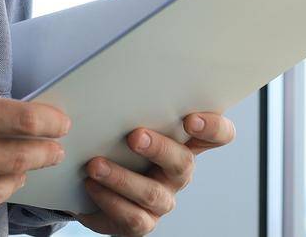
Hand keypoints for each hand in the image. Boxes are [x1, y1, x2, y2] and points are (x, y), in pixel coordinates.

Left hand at [73, 111, 235, 235]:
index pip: (218, 135)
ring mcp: (163, 199)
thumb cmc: (112, 142)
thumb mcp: (122, 119)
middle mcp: (178, 172)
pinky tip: (92, 185)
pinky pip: (133, 216)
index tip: (190, 118)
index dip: (213, 128)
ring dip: (122, 177)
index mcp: (183, 142)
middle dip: (160, 148)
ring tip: (95, 164)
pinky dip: (109, 199)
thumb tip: (106, 84)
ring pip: (152, 193)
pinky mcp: (142, 222)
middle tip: (134, 136)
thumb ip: (128, 104)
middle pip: (183, 163)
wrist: (87, 183)